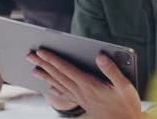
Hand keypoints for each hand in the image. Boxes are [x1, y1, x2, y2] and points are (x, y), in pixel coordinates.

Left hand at [27, 50, 141, 118]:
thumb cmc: (126, 106)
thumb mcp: (124, 86)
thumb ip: (111, 70)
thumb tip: (99, 55)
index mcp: (89, 85)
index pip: (66, 69)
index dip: (53, 59)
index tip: (41, 51)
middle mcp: (81, 92)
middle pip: (58, 75)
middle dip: (43, 64)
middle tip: (29, 55)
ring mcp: (80, 98)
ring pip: (58, 85)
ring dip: (45, 76)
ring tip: (33, 69)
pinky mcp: (83, 103)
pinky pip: (65, 94)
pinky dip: (55, 89)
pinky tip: (50, 88)